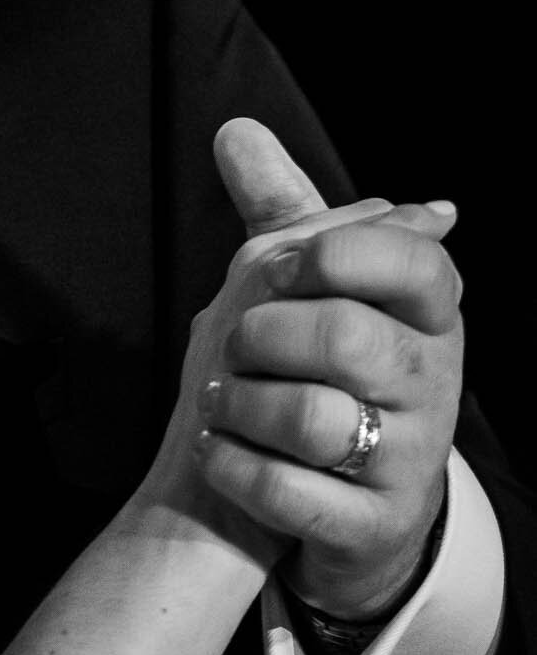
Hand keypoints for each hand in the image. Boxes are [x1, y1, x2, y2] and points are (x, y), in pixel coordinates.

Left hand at [200, 118, 463, 621]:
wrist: (335, 503)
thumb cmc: (320, 374)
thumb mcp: (307, 290)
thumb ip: (282, 212)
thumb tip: (236, 129)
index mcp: (426, 316)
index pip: (416, 263)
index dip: (331, 257)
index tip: (281, 271)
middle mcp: (433, 385)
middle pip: (343, 336)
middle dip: (261, 336)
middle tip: (239, 350)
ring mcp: (408, 460)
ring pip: (311, 416)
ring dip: (239, 405)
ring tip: (225, 404)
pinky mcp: (369, 525)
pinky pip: (288, 491)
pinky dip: (232, 466)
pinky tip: (221, 451)